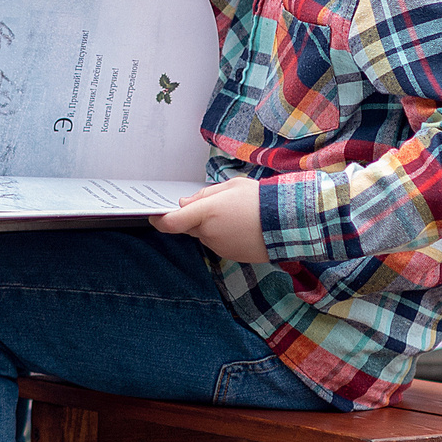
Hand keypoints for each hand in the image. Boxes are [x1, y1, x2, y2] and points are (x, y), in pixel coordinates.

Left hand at [152, 178, 266, 261]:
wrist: (287, 222)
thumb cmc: (260, 199)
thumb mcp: (230, 186)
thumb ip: (203, 194)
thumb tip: (185, 204)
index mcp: (206, 212)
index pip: (172, 222)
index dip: (159, 220)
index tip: (154, 216)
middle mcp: (209, 232)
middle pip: (189, 226)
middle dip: (194, 217)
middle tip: (213, 206)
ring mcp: (219, 246)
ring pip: (204, 235)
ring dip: (211, 226)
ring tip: (235, 214)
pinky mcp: (230, 255)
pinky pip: (218, 243)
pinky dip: (223, 235)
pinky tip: (241, 226)